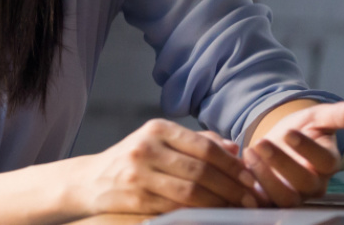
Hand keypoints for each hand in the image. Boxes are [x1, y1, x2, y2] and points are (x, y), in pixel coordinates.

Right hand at [71, 119, 261, 215]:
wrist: (91, 180)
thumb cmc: (135, 159)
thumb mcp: (160, 141)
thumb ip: (197, 142)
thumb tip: (235, 148)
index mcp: (158, 128)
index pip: (205, 146)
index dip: (232, 164)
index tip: (251, 178)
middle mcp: (147, 147)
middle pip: (201, 170)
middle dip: (232, 187)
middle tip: (251, 199)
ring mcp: (139, 173)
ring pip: (191, 192)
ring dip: (220, 203)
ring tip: (237, 210)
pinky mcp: (136, 198)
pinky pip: (175, 209)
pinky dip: (199, 214)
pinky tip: (212, 216)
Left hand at [244, 100, 343, 206]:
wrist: (276, 143)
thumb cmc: (299, 130)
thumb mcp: (315, 118)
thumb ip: (336, 115)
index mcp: (327, 164)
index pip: (325, 162)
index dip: (308, 149)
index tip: (289, 132)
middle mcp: (313, 185)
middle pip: (304, 183)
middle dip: (282, 163)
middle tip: (262, 143)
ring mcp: (293, 195)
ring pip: (284, 198)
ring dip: (265, 177)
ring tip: (249, 152)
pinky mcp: (270, 201)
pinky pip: (262, 204)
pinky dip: (250, 191)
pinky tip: (239, 170)